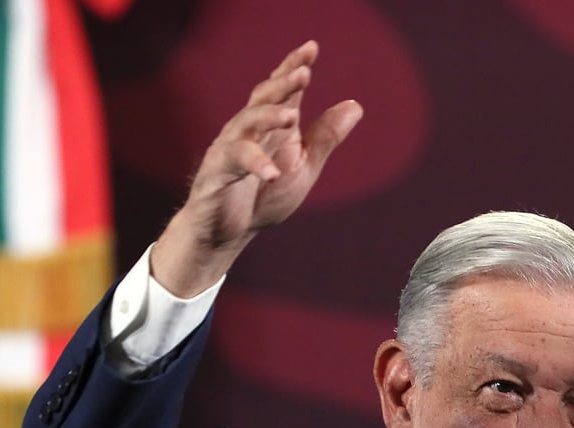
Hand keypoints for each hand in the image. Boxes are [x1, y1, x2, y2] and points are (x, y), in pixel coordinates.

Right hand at [151, 41, 362, 296]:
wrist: (228, 232)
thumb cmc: (264, 196)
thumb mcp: (303, 166)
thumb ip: (324, 137)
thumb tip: (355, 105)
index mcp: (271, 127)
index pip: (283, 91)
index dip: (294, 68)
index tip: (312, 48)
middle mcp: (248, 130)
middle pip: (263, 98)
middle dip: (282, 85)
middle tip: (302, 73)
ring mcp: (230, 148)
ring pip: (246, 122)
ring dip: (268, 117)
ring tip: (291, 117)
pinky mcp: (217, 172)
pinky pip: (235, 161)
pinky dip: (255, 165)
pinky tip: (273, 173)